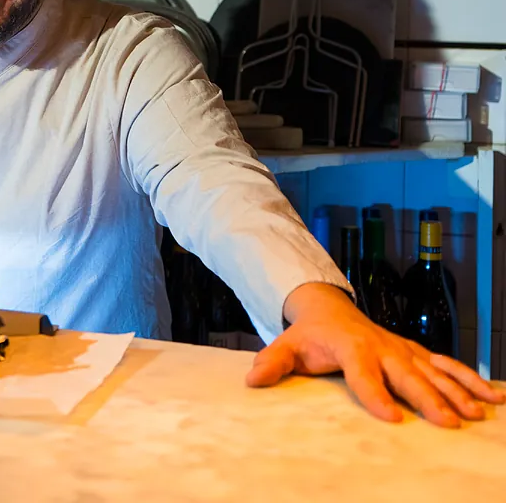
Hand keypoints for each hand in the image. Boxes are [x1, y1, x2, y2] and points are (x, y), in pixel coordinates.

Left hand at [246, 283, 505, 427]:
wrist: (329, 310)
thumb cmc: (308, 336)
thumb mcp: (286, 346)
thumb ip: (271, 363)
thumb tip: (252, 380)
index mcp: (350, 347)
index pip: (363, 374)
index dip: (376, 395)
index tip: (391, 418)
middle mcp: (382, 347)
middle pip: (407, 375)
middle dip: (428, 399)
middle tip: (448, 423)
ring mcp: (402, 349)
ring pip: (433, 371)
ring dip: (456, 392)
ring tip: (476, 414)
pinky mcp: (415, 352)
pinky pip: (446, 366)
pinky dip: (470, 379)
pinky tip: (491, 397)